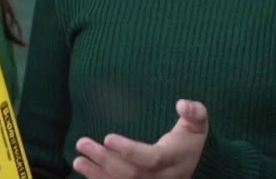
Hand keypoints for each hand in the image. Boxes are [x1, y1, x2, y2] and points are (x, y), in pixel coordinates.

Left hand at [72, 100, 209, 178]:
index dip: (129, 150)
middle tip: (82, 143)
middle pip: (131, 174)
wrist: (194, 165)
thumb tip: (182, 103)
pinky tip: (85, 170)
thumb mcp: (198, 123)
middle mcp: (162, 178)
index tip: (107, 137)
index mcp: (174, 160)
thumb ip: (194, 112)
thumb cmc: (191, 139)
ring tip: (77, 159)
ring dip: (97, 173)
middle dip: (105, 159)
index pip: (150, 158)